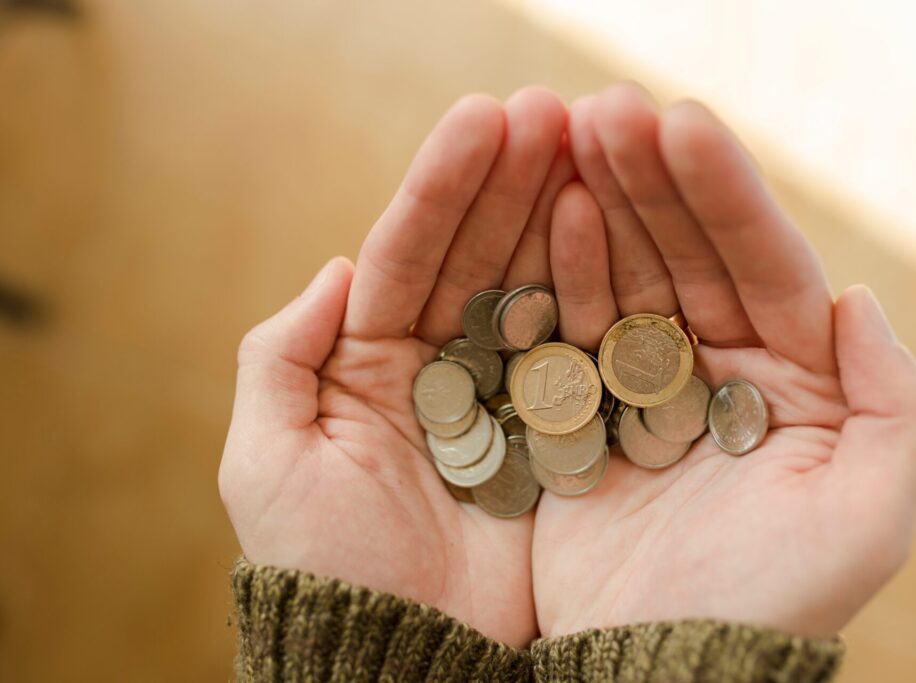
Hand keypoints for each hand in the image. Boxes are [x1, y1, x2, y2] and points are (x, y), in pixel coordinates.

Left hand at [218, 88, 571, 646]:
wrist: (408, 661)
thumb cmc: (327, 570)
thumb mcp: (268, 461)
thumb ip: (282, 357)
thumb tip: (334, 267)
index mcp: (370, 362)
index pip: (408, 254)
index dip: (443, 187)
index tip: (485, 119)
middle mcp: (443, 368)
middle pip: (478, 257)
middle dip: (511, 182)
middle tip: (554, 110)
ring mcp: (508, 397)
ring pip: (534, 289)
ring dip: (559, 215)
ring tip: (592, 144)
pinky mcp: (562, 436)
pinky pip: (581, 353)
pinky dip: (598, 294)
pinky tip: (617, 232)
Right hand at [533, 84, 915, 639]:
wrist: (652, 668)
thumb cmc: (763, 605)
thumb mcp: (864, 521)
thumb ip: (899, 408)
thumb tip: (861, 302)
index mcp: (794, 383)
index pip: (763, 267)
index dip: (725, 194)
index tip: (681, 122)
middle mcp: (720, 371)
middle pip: (689, 254)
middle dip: (652, 177)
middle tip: (606, 106)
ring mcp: (644, 384)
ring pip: (628, 273)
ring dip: (604, 202)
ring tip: (569, 134)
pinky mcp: (582, 406)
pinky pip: (572, 323)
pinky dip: (564, 268)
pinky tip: (555, 215)